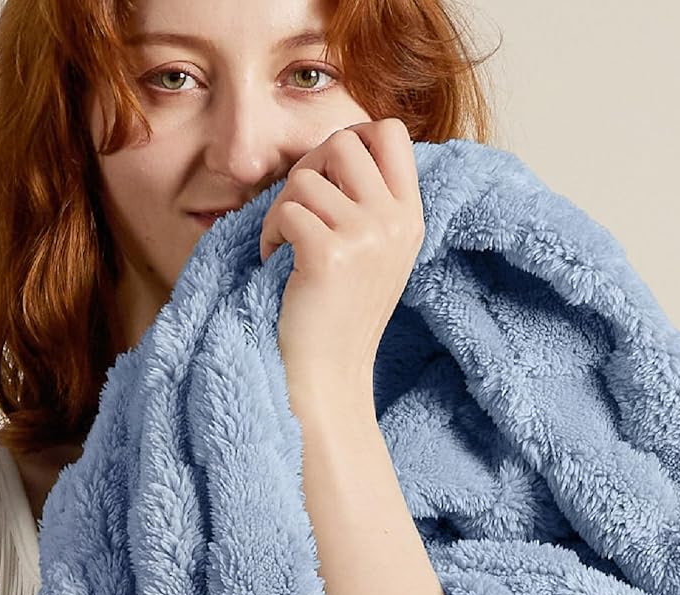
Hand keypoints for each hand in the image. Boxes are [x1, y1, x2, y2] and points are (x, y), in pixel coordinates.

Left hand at [258, 118, 424, 403]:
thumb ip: (371, 201)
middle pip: (344, 142)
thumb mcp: (376, 252)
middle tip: (298, 208)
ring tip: (285, 246)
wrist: (329, 376)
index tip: (330, 175)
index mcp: (410, 216)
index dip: (353, 136)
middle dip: (310, 167)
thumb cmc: (340, 314)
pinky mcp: (329, 255)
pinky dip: (269, 235)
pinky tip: (274, 262)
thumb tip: (337, 146)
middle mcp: (395, 222)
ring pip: (305, 178)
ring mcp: (366, 237)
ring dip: (282, 209)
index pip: (392, 132)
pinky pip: (285, 212)